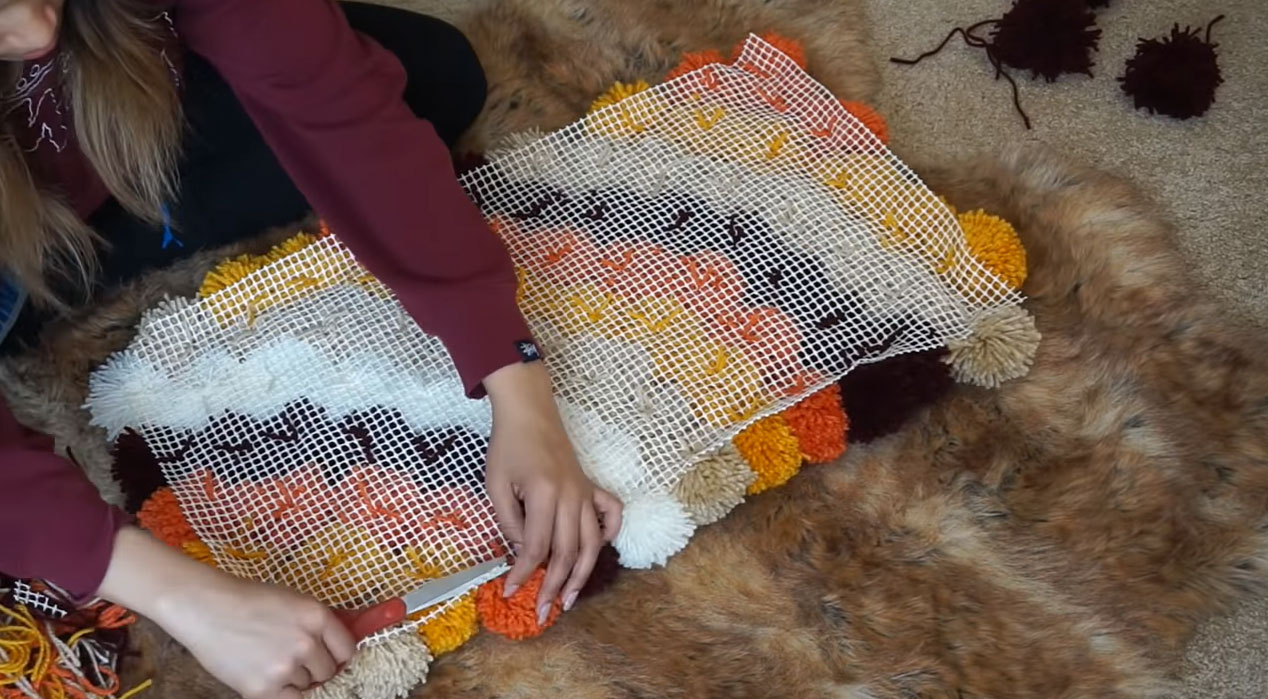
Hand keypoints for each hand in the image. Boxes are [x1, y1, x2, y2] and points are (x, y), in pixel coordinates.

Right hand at [98, 527, 355, 698]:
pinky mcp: (262, 688)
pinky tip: (268, 677)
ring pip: (306, 686)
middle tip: (292, 659)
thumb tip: (338, 651)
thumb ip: (318, 625)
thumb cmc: (250, 600)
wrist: (206, 608)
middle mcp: (307, 643)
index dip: (339, 657)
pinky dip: (281, 692)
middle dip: (315, 668)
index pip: (347, 650)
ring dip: (295, 679)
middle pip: (327, 671)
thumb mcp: (295, 601)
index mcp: (317, 617)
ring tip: (270, 660)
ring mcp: (285, 668)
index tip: (332, 661)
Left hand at [483, 361, 622, 621]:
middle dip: (554, 586)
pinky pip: (611, 513)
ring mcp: (586, 492)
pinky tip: (599, 549)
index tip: (509, 594)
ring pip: (591, 543)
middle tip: (542, 611)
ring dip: (582, 575)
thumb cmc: (507, 446)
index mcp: (544, 494)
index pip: (535, 547)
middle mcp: (571, 496)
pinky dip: (610, 533)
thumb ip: (508, 522)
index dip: (522, 575)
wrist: (529, 412)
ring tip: (569, 599)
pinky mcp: (592, 487)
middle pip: (568, 552)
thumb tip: (519, 554)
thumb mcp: (496, 485)